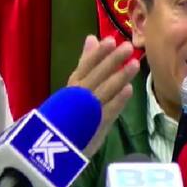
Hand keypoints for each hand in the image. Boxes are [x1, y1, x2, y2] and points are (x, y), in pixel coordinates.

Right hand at [67, 35, 139, 156]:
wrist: (52, 149)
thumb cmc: (68, 113)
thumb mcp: (75, 85)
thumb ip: (86, 63)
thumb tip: (91, 37)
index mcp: (73, 86)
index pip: (85, 66)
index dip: (98, 54)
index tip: (110, 39)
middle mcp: (78, 96)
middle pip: (96, 76)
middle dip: (112, 61)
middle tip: (128, 47)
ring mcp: (87, 111)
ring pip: (104, 91)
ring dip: (119, 78)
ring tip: (135, 64)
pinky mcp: (95, 127)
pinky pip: (107, 112)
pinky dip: (118, 101)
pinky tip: (129, 90)